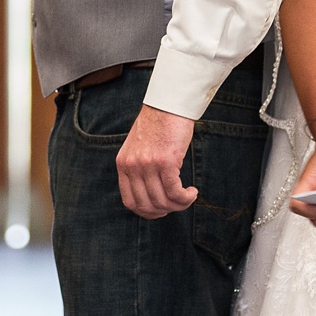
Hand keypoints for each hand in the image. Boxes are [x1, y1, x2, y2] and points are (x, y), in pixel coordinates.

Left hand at [116, 104, 196, 218]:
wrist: (169, 103)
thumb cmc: (159, 124)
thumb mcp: (139, 148)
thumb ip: (140, 168)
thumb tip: (152, 194)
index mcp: (123, 164)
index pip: (130, 202)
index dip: (147, 212)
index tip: (161, 210)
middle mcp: (132, 166)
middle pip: (147, 205)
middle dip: (165, 211)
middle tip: (178, 204)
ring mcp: (148, 164)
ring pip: (162, 201)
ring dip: (179, 205)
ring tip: (188, 196)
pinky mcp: (166, 161)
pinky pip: (175, 192)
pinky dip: (185, 198)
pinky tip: (192, 192)